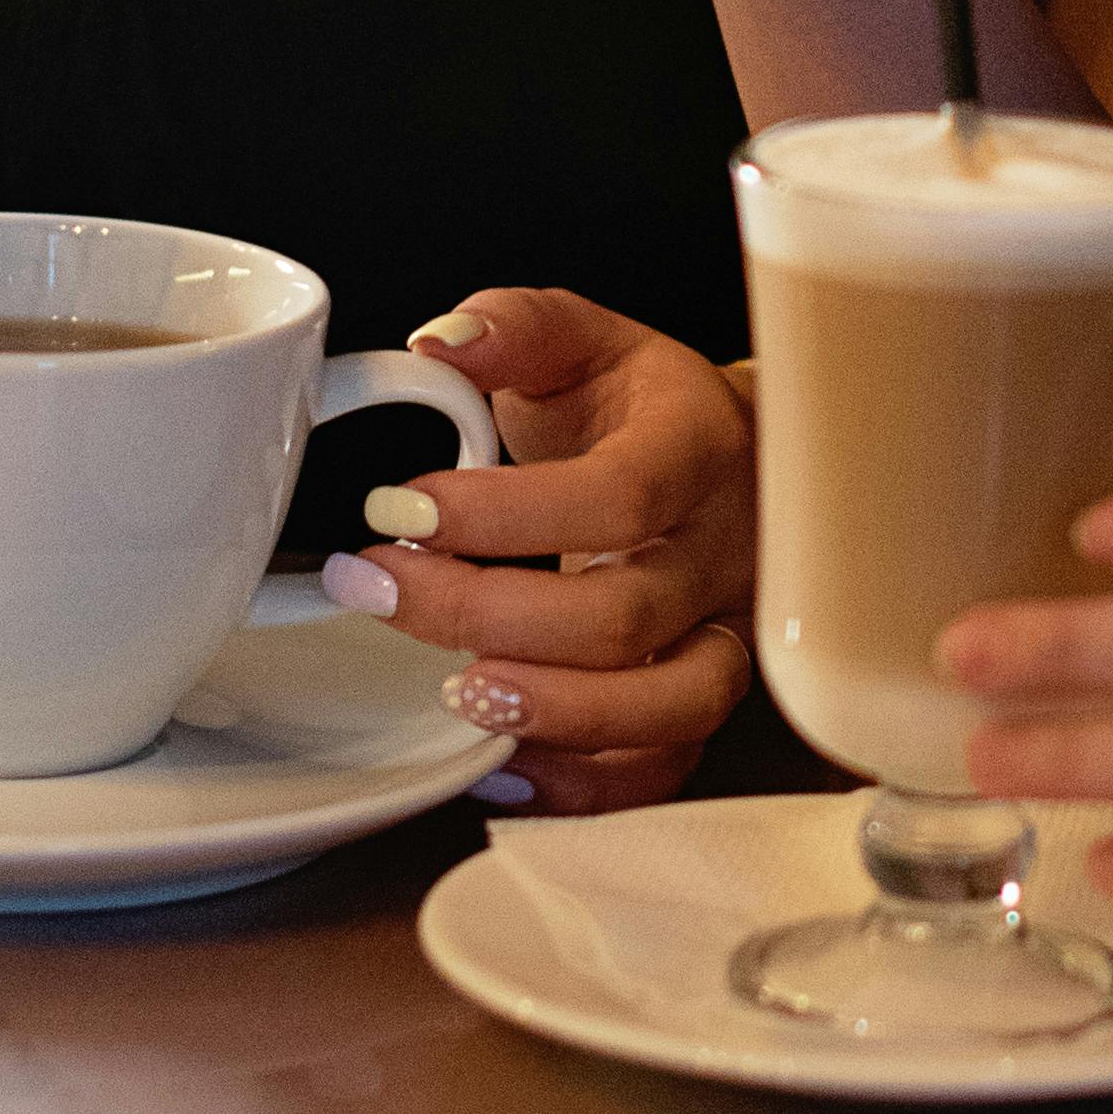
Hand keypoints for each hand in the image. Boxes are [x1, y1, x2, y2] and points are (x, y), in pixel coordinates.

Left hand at [320, 287, 755, 813]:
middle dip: (483, 616)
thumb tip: (439, 344)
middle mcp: (724, 550)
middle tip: (379, 588)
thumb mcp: (583, 340)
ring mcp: (725, 631)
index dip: (503, 516)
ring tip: (456, 690)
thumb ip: (512, 328)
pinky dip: (583, 785)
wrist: (733, 461)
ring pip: (671, 707)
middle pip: (626, 617)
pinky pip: (662, 766)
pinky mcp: (703, 693)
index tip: (398, 507)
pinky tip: (499, 763)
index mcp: (697, 449)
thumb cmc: (643, 407)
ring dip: (553, 713)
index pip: (617, 497)